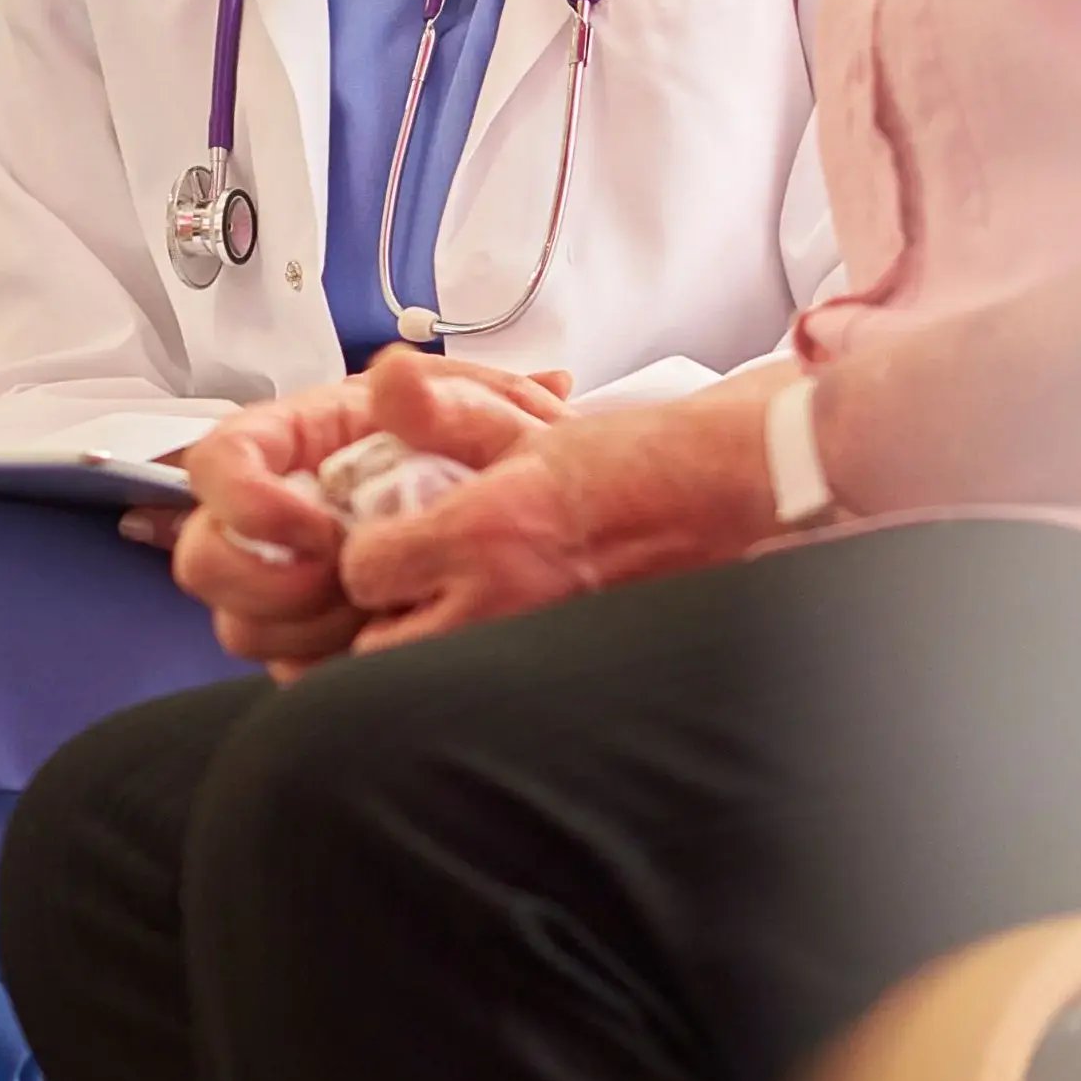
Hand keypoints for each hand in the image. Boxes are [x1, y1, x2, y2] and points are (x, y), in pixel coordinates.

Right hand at [145, 353, 575, 676]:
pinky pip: (283, 669)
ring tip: (376, 609)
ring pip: (237, 624)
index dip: (245, 501)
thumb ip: (441, 397)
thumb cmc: (501, 464)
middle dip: (264, 582)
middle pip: (203, 557)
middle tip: (341, 579)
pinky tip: (379, 639)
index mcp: (296, 441)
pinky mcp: (308, 635)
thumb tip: (392, 375)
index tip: (316, 529)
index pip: (216, 461)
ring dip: (303, 629)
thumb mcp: (490, 417)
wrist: (541, 535)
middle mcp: (273, 511)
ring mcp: (284, 579)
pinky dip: (326, 667)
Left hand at [335, 372, 785, 651]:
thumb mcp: (521, 425)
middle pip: (378, 651)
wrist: (718, 498)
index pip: (364, 570)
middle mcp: (502, 601)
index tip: (383, 543)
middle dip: (377, 624)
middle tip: (398, 597)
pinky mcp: (561, 680)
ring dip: (419, 656)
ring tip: (438, 621)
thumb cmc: (623, 464)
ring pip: (425, 685)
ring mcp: (531, 648)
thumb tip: (381, 377)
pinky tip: (483, 643)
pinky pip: (481, 702)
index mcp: (483, 530)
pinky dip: (468, 682)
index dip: (363, 557)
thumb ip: (440, 411)